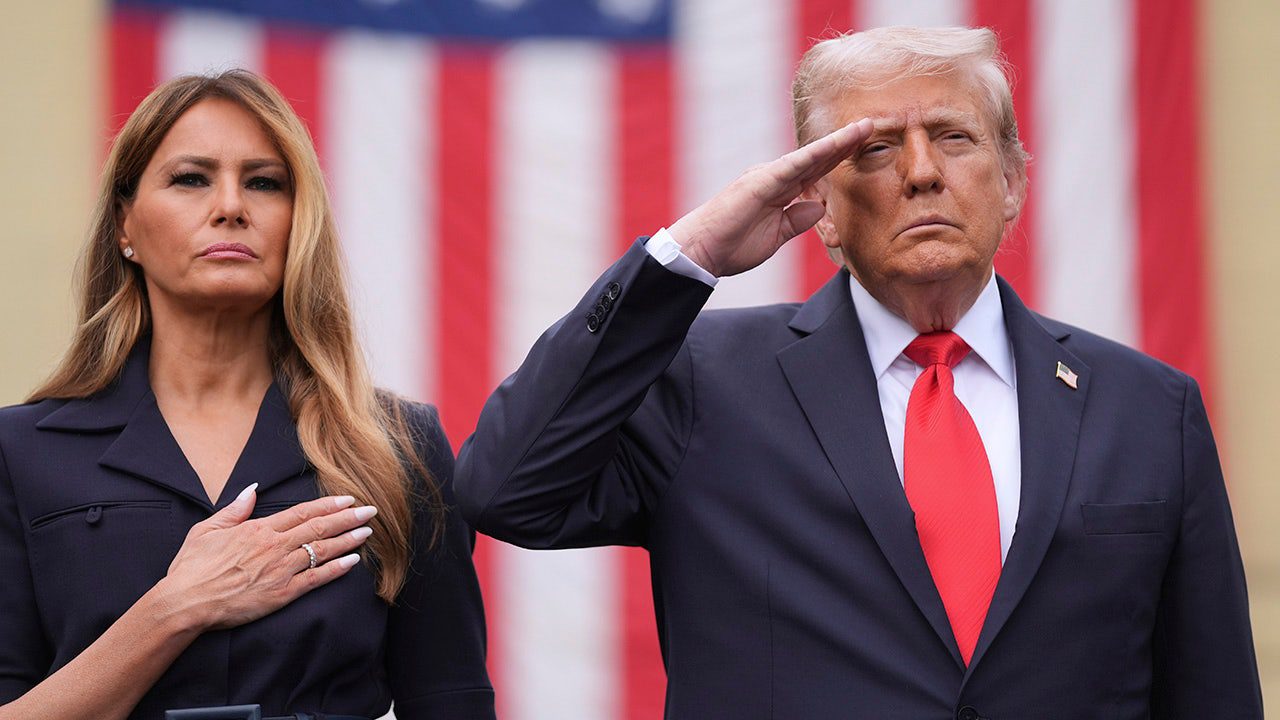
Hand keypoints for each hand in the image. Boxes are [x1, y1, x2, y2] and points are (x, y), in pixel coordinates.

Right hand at [156, 484, 376, 630]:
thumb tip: (251, 490)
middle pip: (319, 527)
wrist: (186, 602)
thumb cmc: (192, 568)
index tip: (347, 499)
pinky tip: (354, 562)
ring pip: (322, 550)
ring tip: (368, 532)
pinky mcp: (282, 594)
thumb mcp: (207, 530)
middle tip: (371, 511)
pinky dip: (336, 569)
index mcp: (259, 529)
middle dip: (348, 518)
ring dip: (348, 540)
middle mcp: (275, 546)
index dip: (328, 505)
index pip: (302, 512)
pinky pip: (316, 579)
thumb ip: (234, 509)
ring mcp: (280, 570)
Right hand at [666, 118, 872, 276]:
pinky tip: (835, 145)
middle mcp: (774, 177)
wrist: (701, 251)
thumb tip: (819, 207)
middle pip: (817, 157)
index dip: (839, 158)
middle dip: (845, 143)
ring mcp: (767, 177)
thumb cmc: (732, 245)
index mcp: (778, 189)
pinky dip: (815, 155)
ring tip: (863, 128)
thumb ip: (797, 220)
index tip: (864, 146)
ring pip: (809, 156)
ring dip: (837, 143)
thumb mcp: (775, 235)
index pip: (815, 170)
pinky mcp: (760, 183)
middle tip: (872, 126)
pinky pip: (793, 166)